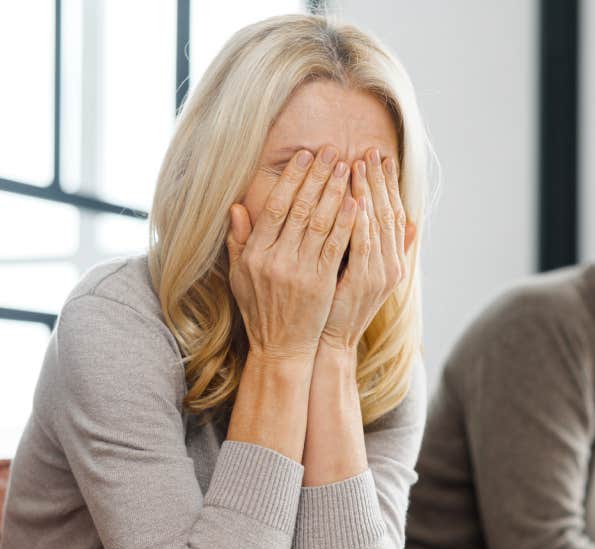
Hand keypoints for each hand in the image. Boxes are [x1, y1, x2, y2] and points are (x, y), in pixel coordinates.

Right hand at [225, 145, 357, 361]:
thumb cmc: (261, 311)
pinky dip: (346, 223)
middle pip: (299, 209)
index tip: (305, 156)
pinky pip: (335, 247)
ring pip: (320, 223)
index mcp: (254, 254)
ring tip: (348, 168)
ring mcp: (298, 272)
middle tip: (332, 151)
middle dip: (317, 176)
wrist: (281, 348)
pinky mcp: (321, 284)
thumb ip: (238, 241)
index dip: (292, 179)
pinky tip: (356, 202)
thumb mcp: (239, 277)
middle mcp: (274, 259)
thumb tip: (235, 207)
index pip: (275, 206)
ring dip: (335, 192)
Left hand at [319, 148, 409, 351]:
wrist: (331, 344)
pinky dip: (360, 218)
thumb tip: (399, 223)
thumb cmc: (337, 308)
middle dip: (379, 180)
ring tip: (360, 163)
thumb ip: (371, 247)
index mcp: (390, 262)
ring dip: (369, 191)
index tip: (379, 158)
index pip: (392, 214)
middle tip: (371, 150)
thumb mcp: (358, 276)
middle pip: (388, 213)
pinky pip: (363, 242)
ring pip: (377, 223)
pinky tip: (355, 197)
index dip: (386, 185)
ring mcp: (379, 274)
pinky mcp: (363, 281)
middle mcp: (391, 266)